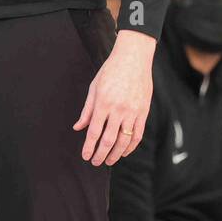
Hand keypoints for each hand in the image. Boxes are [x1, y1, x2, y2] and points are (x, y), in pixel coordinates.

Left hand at [74, 30, 154, 165]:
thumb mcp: (94, 87)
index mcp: (103, 103)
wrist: (133, 58)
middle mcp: (118, 109)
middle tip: (96, 162)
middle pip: (108, 140)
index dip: (89, 147)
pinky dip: (131, 146)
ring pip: (123, 140)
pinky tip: (124, 152)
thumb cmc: (111, 71)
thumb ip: (87, 110)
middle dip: (100, 154)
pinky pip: (137, 135)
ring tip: (109, 161)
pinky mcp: (143, 111)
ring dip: (115, 154)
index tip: (85, 156)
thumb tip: (78, 127)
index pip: (94, 132)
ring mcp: (132, 111)